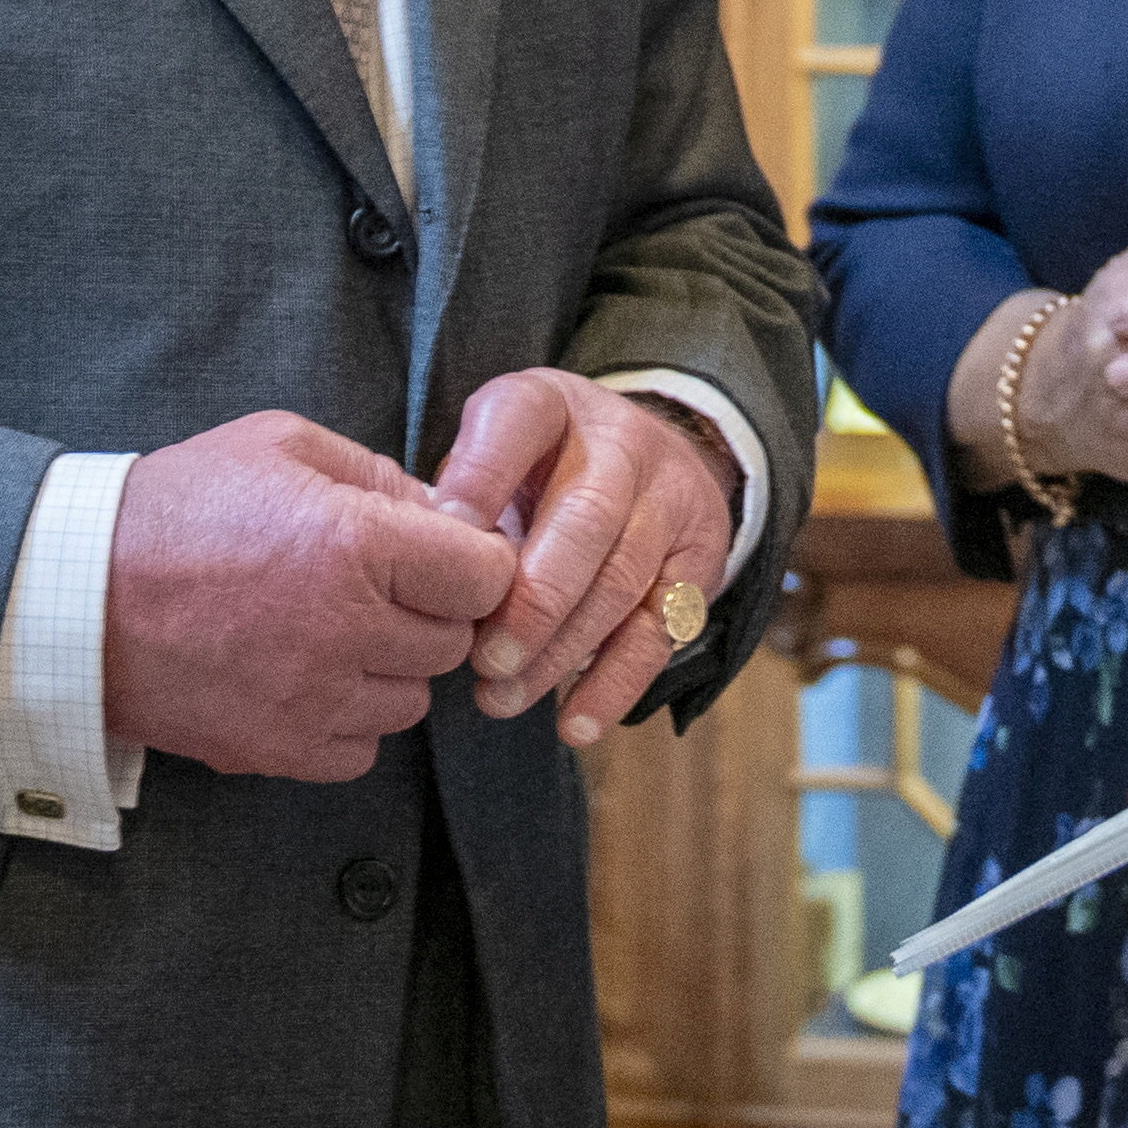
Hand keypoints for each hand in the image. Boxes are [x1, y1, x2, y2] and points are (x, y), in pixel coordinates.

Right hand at [100, 412, 519, 782]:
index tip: (444, 554)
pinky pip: (360, 750)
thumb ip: (376, 473)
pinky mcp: (275, 750)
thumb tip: (447, 510)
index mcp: (355, 545)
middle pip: (452, 640)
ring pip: (411, 700)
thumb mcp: (279, 445)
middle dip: (429, 611)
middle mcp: (344, 631)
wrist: (75, 595)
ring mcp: (311, 701)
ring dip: (389, 668)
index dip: (473, 561)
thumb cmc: (177, 508)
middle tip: (378, 588)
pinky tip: (309, 678)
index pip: (485, 575)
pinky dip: (347, 720)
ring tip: (334, 631)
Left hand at [433, 371, 737, 746]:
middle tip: (484, 659)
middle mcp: (623, 445)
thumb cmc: (537, 469)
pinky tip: (574, 723)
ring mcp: (671, 502)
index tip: (440, 537)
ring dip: (561, 652)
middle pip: (588, 519)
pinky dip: (617, 683)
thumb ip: (461, 494)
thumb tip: (427, 563)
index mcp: (552, 404)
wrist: (649, 457)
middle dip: (534, 598)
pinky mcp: (701, 561)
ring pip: (623, 583)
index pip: (519, 419)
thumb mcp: (490, 452)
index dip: (481, 477)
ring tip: (501, 699)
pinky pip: (662, 630)